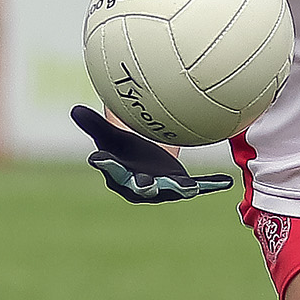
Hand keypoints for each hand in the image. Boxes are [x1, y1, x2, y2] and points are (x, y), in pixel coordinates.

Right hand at [72, 106, 233, 202]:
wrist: (144, 164)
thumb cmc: (124, 149)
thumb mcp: (111, 135)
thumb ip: (94, 125)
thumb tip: (74, 109)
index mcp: (117, 173)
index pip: (109, 168)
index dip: (105, 164)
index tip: (98, 158)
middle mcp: (138, 186)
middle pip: (139, 186)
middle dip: (142, 186)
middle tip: (145, 183)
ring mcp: (161, 188)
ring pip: (169, 190)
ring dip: (178, 189)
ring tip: (188, 188)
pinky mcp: (180, 186)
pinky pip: (196, 187)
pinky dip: (209, 185)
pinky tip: (224, 182)